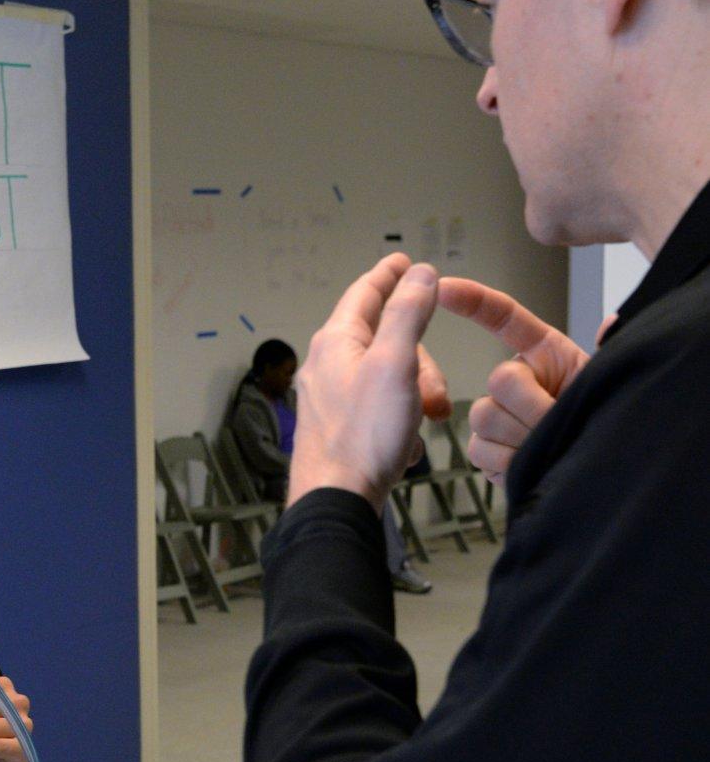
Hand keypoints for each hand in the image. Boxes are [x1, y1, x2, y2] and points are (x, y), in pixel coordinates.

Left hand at [288, 253, 443, 512]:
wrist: (337, 499)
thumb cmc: (364, 435)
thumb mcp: (396, 364)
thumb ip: (408, 314)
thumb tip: (419, 274)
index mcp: (336, 341)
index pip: (365, 292)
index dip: (389, 275)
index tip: (401, 262)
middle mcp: (327, 363)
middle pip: (386, 339)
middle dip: (421, 361)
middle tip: (434, 393)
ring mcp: (330, 395)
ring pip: (388, 376)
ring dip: (416, 394)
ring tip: (425, 422)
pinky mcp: (338, 425)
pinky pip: (380, 407)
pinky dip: (401, 419)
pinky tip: (406, 441)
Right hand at [438, 278, 597, 484]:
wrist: (599, 469)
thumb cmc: (602, 420)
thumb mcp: (608, 381)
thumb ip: (606, 352)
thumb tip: (610, 323)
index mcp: (541, 353)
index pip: (503, 317)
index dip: (474, 300)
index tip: (444, 287)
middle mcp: (512, 381)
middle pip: (500, 380)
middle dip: (534, 406)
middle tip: (559, 423)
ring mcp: (494, 417)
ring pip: (487, 417)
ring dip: (524, 438)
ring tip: (549, 448)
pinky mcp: (484, 451)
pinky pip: (481, 450)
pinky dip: (509, 462)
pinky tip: (530, 465)